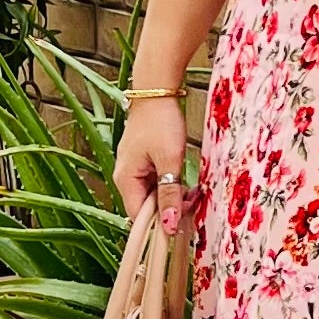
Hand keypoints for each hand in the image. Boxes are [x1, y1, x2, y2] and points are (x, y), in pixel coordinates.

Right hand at [115, 91, 190, 225]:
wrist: (157, 91)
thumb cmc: (161, 121)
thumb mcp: (169, 159)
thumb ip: (169, 193)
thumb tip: (169, 225)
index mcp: (126, 180)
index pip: (140, 218)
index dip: (160, 225)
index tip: (183, 227)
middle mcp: (125, 178)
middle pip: (146, 208)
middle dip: (170, 210)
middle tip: (193, 205)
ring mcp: (134, 169)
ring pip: (153, 196)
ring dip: (173, 198)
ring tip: (193, 193)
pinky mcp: (143, 162)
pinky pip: (156, 183)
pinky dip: (171, 186)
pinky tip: (186, 184)